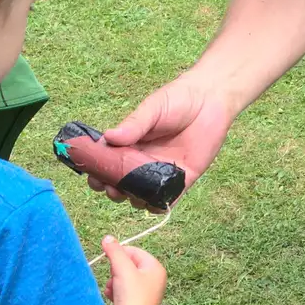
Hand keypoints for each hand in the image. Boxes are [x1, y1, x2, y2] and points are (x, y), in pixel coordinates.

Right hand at [96, 75, 234, 209]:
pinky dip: (160, 205)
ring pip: (143, 194)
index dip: (99, 172)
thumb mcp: (152, 109)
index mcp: (131, 144)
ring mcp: (163, 172)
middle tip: (112, 189)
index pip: (109, 163)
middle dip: (113, 190)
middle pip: (122, 183)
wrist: (211, 99)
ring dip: (134, 199)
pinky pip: (169, 198)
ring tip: (131, 196)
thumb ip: (134, 125)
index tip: (93, 177)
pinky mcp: (184, 178)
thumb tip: (108, 137)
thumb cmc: (177, 99)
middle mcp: (143, 161)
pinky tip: (155, 204)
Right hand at [103, 238, 166, 304]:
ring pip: (124, 279)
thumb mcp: (122, 268)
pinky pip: (124, 291)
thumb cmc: (131, 296)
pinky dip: (115, 292)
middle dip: (116, 270)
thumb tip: (107, 238)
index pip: (136, 252)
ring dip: (114, 281)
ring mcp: (147, 294)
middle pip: (129, 266)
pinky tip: (111, 296)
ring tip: (112, 288)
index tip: (109, 258)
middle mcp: (155, 281)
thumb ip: (115, 251)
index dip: (120, 253)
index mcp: (157, 269)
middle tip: (113, 276)